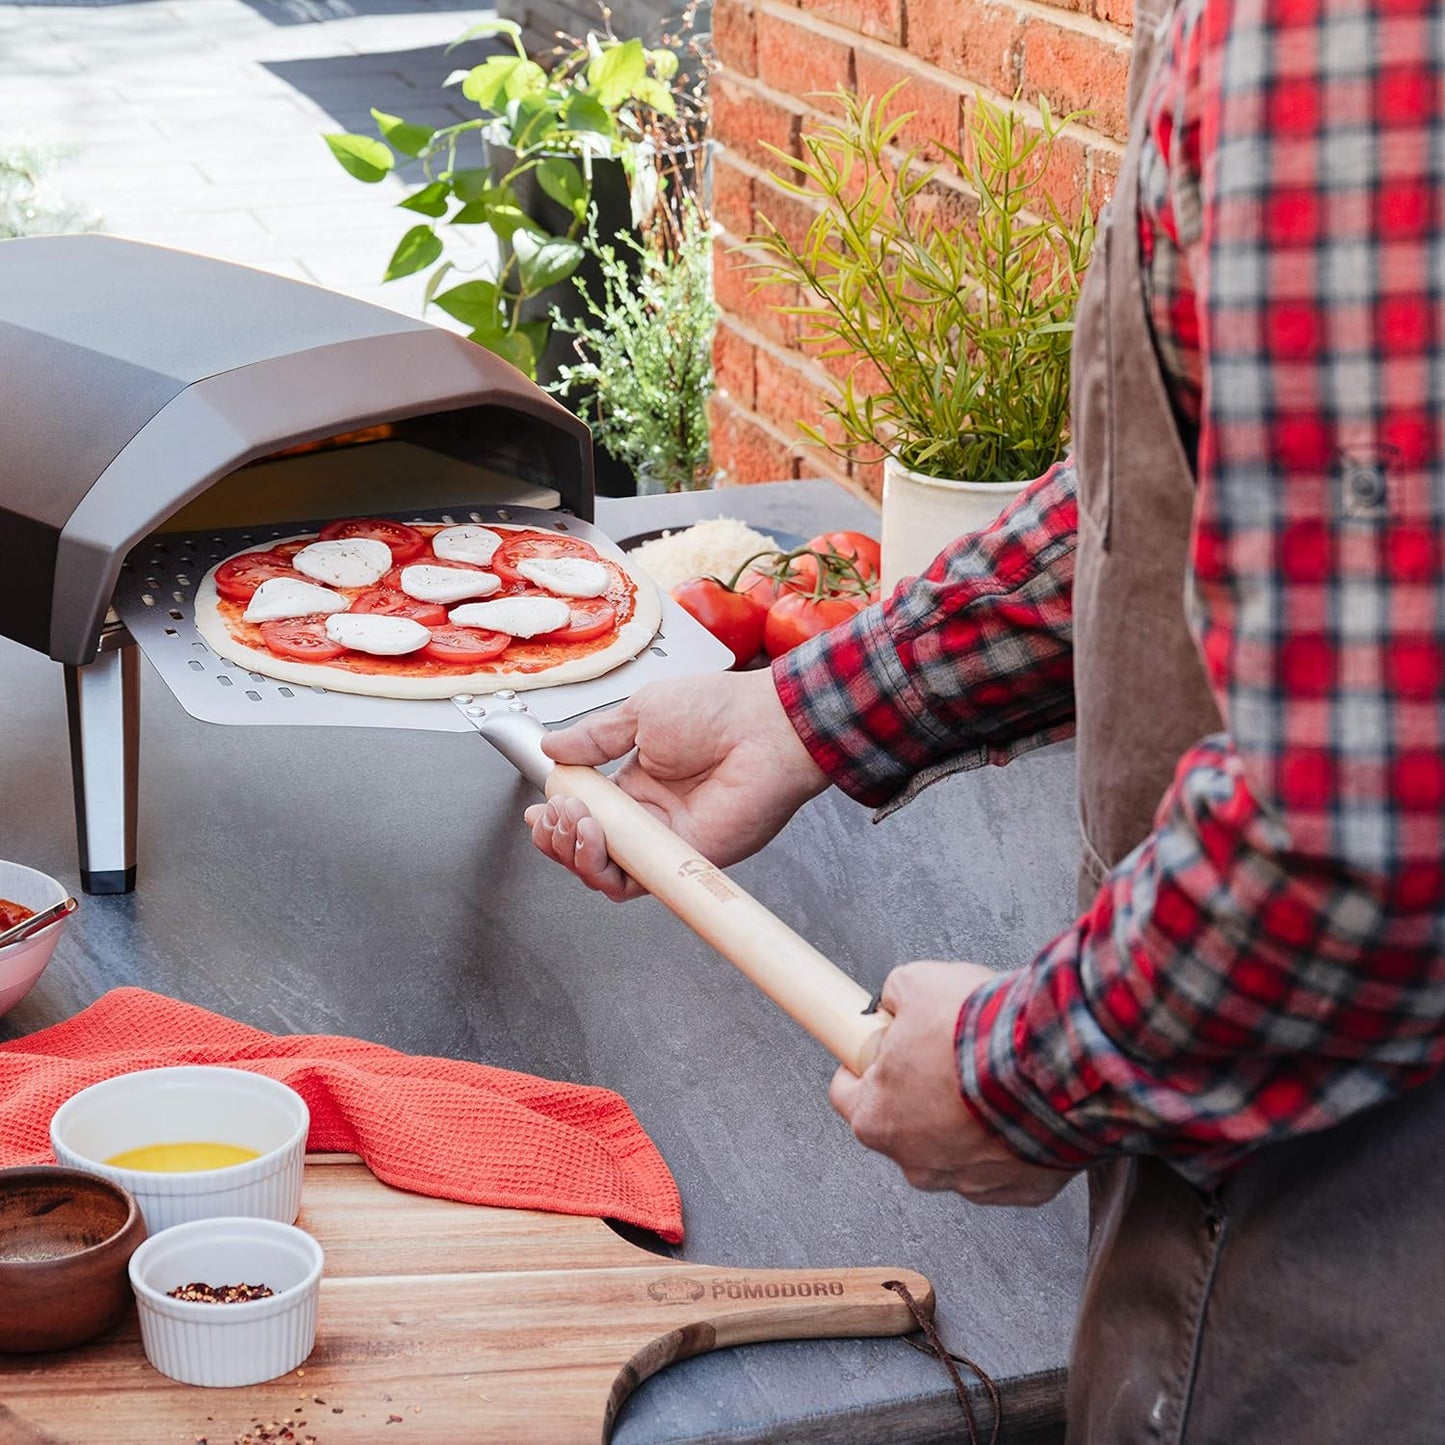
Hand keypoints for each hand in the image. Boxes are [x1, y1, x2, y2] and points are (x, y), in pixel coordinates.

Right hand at [525, 669, 829, 900]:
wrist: (766, 727)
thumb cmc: (719, 711)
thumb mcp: (640, 713)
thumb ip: (594, 738)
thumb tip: (551, 746)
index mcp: (638, 782)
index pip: (586, 812)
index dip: (557, 815)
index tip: (542, 805)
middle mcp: (650, 816)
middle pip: (587, 847)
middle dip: (558, 835)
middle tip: (555, 812)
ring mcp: (665, 841)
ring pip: (603, 871)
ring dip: (574, 852)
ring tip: (574, 820)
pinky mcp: (684, 862)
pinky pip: (634, 883)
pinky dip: (603, 868)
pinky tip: (594, 837)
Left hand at [830, 961, 1071, 1205]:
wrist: (1056, 1060)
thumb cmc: (983, 1032)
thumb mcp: (916, 983)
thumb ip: (894, 996)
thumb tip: (896, 1000)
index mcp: (877, 1118)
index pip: (847, 1094)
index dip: (866, 1063)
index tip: (881, 1049)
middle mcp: (917, 1162)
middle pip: (904, 1123)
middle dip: (921, 1090)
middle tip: (947, 1055)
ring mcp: (970, 1182)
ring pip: (955, 1146)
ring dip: (968, 1117)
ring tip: (992, 1076)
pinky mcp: (1019, 1190)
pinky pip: (1006, 1160)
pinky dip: (1012, 1134)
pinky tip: (1022, 1102)